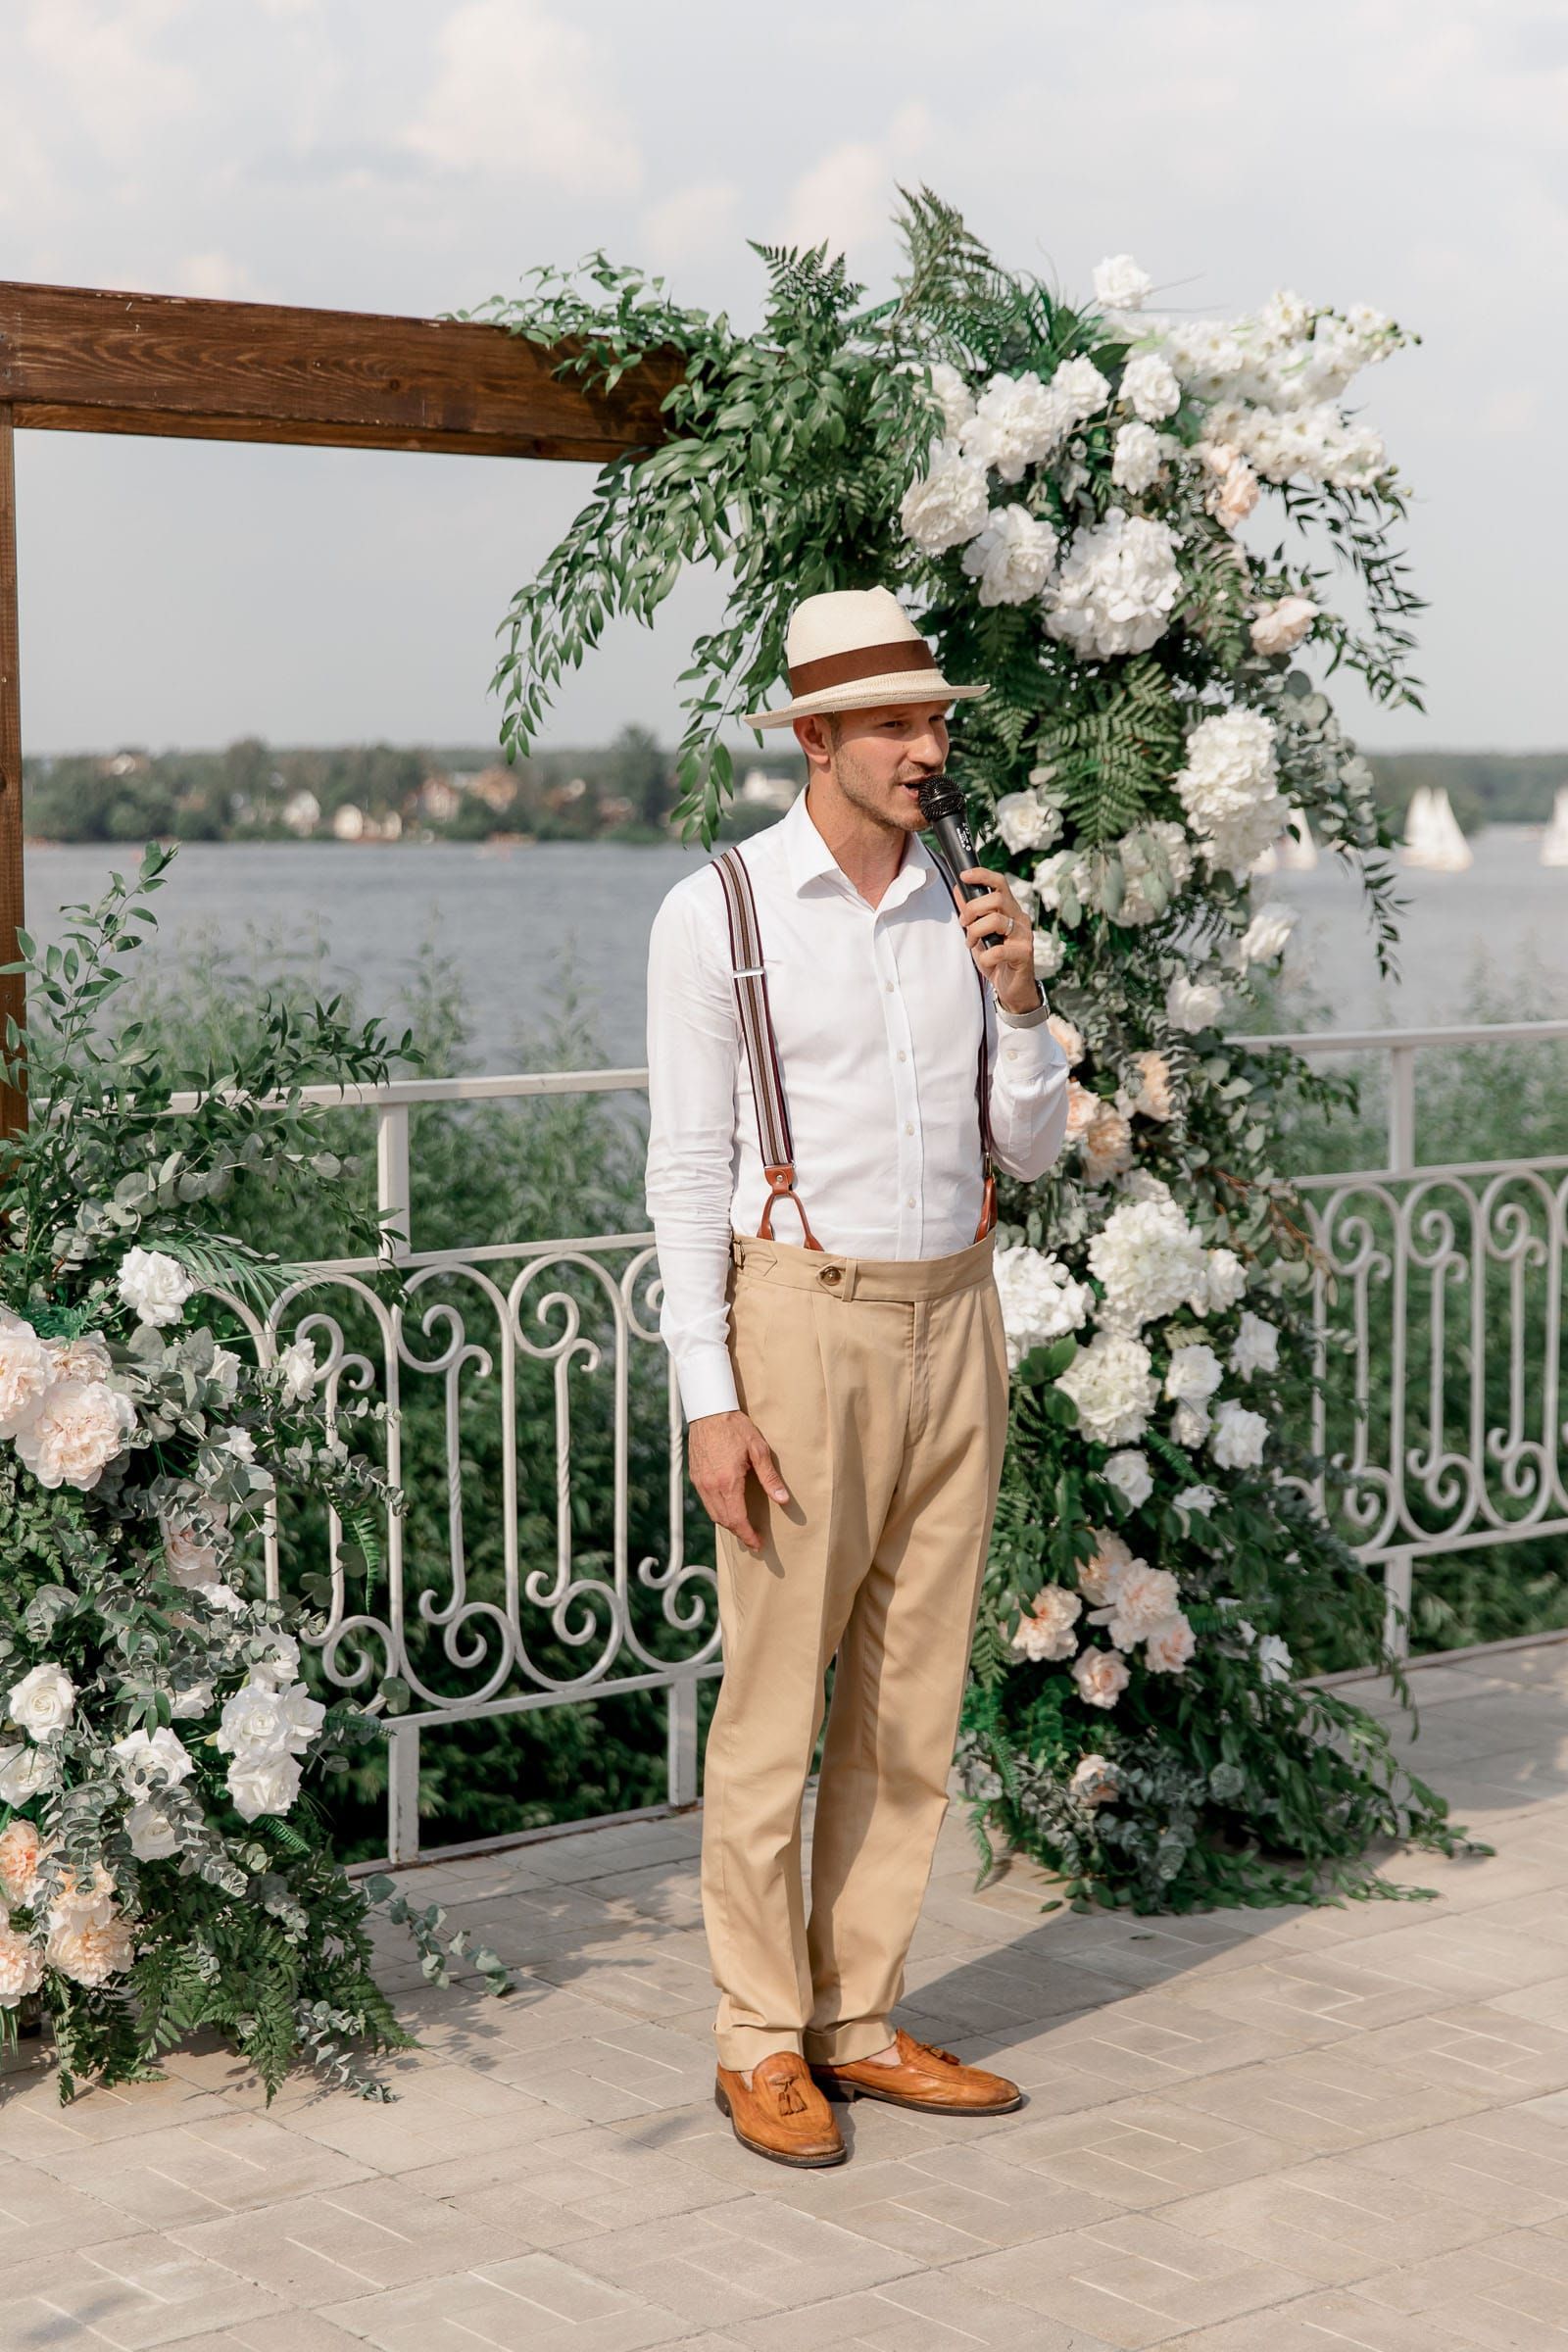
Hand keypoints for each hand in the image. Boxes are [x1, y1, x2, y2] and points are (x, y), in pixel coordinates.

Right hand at [687, 1409, 789, 1555]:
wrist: (709, 1411)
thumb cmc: (736, 1427)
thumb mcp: (759, 1450)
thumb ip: (770, 1478)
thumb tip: (783, 1500)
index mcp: (728, 1482)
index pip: (737, 1520)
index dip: (748, 1535)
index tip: (758, 1544)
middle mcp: (711, 1486)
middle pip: (725, 1520)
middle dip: (739, 1533)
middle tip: (753, 1539)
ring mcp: (700, 1483)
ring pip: (714, 1514)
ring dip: (728, 1523)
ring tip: (743, 1527)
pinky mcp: (695, 1477)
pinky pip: (706, 1502)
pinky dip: (718, 1511)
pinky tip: (728, 1508)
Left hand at [954, 868, 1042, 1015]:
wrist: (1012, 988)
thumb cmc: (997, 959)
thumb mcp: (979, 933)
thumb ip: (970, 913)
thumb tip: (958, 889)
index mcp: (1010, 910)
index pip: (1000, 883)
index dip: (982, 875)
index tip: (964, 876)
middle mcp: (1020, 919)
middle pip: (996, 899)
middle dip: (973, 909)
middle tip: (964, 923)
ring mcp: (1024, 936)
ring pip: (996, 920)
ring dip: (976, 932)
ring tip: (972, 943)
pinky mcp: (1024, 954)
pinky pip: (998, 950)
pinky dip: (985, 955)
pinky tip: (985, 960)